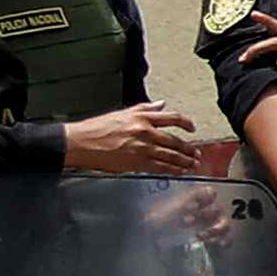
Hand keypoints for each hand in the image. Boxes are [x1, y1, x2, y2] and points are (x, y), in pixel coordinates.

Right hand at [57, 102, 210, 177]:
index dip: (186, 123)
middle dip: (189, 148)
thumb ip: (145, 108)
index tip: (193, 128)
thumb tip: (161, 104)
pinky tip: (179, 171)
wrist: (80, 143)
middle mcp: (145, 132)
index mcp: (142, 117)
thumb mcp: (122, 113)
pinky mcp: (136, 162)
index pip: (172, 117)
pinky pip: (160, 167)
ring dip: (184, 161)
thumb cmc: (97, 128)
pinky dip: (173, 169)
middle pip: (175, 140)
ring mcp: (142, 148)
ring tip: (193, 164)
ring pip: (170, 155)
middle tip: (197, 153)